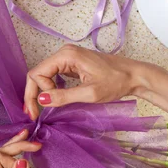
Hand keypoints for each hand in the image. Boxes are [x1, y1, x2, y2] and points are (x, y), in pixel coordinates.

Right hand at [24, 44, 143, 119]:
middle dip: (34, 93)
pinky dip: (50, 88)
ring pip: (44, 75)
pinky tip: (53, 99)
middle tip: (34, 114)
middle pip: (38, 73)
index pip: (37, 73)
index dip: (37, 93)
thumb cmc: (116, 82)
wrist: (134, 76)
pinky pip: (53, 75)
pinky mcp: (72, 64)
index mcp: (66, 55)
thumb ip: (64, 96)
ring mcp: (68, 57)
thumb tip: (41, 100)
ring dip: (42, 92)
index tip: (47, 107)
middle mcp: (64, 53)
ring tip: (43, 108)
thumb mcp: (90, 94)